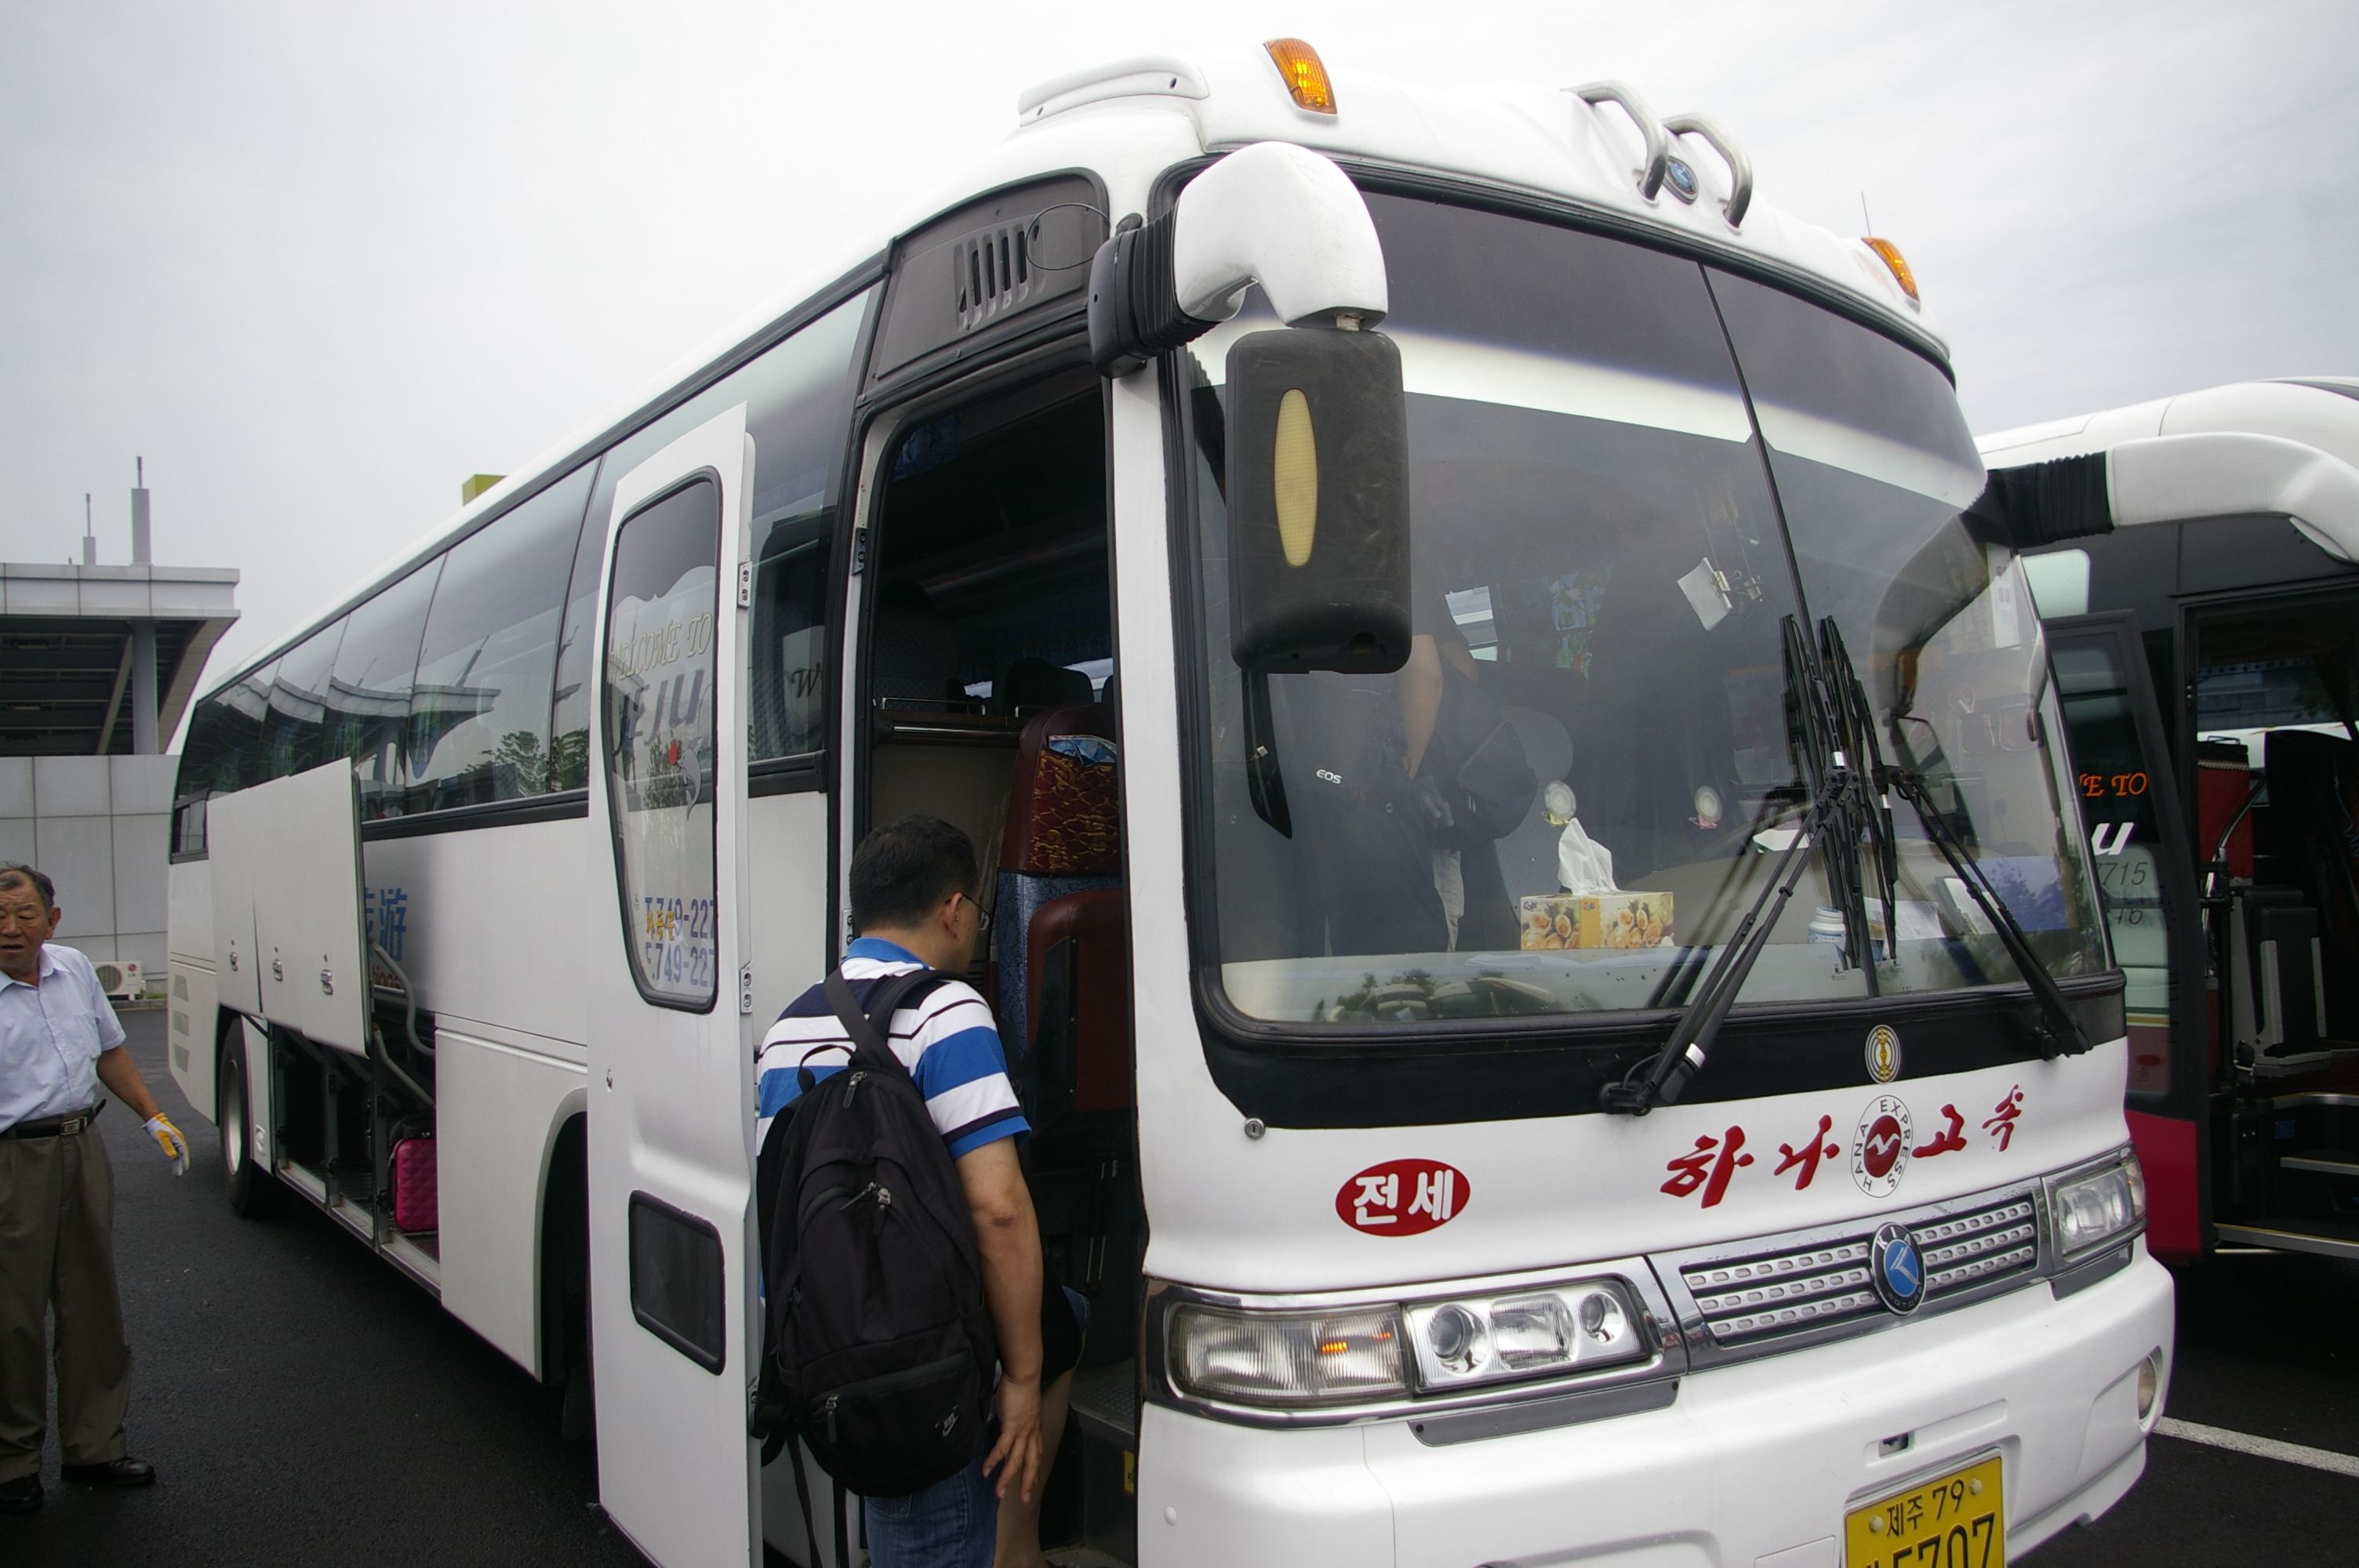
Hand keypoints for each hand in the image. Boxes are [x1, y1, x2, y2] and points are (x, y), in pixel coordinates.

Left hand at [143, 1115, 189, 1175]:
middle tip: (179, 1175)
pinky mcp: (171, 1142)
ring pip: (179, 1154)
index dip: (184, 1162)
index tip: (185, 1170)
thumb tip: (174, 1158)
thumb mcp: (162, 1139)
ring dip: (178, 1163)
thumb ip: (168, 1148)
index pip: (183, 1153)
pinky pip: (175, 1152)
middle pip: (182, 1155)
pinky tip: (174, 1162)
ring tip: (176, 1172)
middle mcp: (179, 1141)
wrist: (154, 1121)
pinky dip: (175, 1159)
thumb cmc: (157, 1129)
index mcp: (178, 1140)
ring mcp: (175, 1141)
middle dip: (181, 1165)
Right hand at [981, 1372, 1041, 1503]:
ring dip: (1006, 1478)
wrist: (1024, 1373)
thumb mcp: (1022, 1407)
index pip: (1037, 1454)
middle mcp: (1032, 1433)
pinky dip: (994, 1461)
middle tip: (1024, 1499)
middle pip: (1031, 1463)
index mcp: (1035, 1428)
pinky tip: (986, 1471)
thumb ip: (1016, 1419)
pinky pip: (1002, 1449)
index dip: (1034, 1469)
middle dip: (1027, 1483)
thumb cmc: (1022, 1385)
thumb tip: (1007, 1425)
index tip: (1032, 1482)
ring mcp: (1023, 1431)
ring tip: (998, 1493)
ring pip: (1016, 1461)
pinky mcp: (1012, 1426)